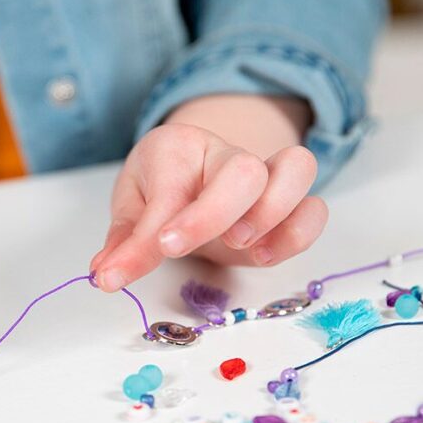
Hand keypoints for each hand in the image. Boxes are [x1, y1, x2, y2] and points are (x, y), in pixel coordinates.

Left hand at [91, 123, 326, 290]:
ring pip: (297, 168)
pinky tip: (264, 256)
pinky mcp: (288, 206)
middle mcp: (225, 155)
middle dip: (214, 214)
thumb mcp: (131, 206)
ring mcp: (264, 177)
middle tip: (179, 246)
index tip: (146, 256)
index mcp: (177, 147)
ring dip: (273, 212)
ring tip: (240, 247)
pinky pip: (316, 207)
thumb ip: (123, 241)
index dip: (157, 226)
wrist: (194, 171)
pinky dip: (299, 233)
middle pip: (242, 169)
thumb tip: (106, 275)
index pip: (171, 189)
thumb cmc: (161, 186)